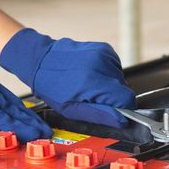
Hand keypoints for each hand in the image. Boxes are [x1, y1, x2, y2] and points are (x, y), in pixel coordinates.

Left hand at [0, 28, 135, 127]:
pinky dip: (108, 74)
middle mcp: (100, 65)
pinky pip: (116, 67)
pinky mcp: (104, 48)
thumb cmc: (53, 87)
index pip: (127, 98)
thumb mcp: (72, 110)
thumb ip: (100, 115)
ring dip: (110, 85)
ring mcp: (103, 54)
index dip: (122, 108)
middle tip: (92, 96)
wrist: (41, 60)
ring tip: (90, 84)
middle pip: (124, 88)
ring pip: (121, 78)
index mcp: (92, 82)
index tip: (112, 110)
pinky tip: (93, 75)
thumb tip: (122, 120)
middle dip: (113, 96)